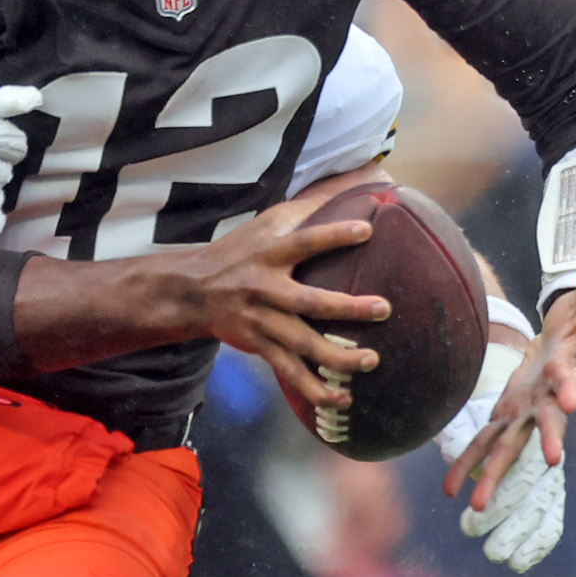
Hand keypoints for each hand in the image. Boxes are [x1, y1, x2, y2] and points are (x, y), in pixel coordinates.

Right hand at [166, 203, 387, 416]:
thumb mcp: (269, 221)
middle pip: (308, 302)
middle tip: (383, 308)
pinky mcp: (260, 347)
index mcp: (270, 252)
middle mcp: (266, 288)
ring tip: (370, 361)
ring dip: (337, 356)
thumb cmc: (242, 250)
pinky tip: (342, 397)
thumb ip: (313, 205)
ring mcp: (262, 322)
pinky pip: (290, 372)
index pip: (304, 241)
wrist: (192, 291)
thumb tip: (363, 178)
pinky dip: (315, 388)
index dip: (333, 235)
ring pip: (302, 344)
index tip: (367, 230)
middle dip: (346, 308)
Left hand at [443, 252, 575, 519]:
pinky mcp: (507, 416)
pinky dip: (467, 464)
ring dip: (492, 475)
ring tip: (474, 507)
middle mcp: (546, 403)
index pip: (570, 380)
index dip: (571, 389)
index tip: (572, 403)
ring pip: (508, 447)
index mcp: (564, 374)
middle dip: (543, 443)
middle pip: (544, 424)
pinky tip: (450, 491)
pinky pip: (485, 443)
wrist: (567, 352)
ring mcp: (526, 414)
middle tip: (547, 462)